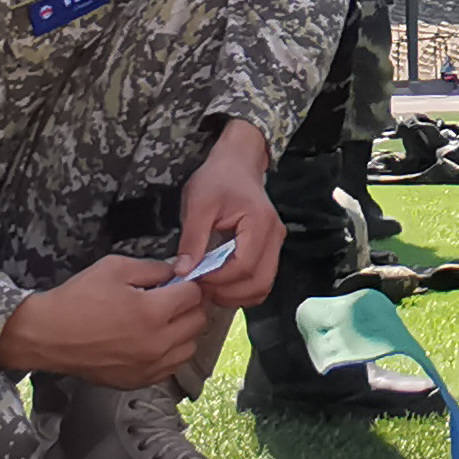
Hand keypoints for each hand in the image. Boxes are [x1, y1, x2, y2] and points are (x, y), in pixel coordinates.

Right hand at [0, 253, 209, 387]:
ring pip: (190, 346)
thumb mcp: (115, 268)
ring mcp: (148, 365)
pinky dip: (169, 353)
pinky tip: (151, 341)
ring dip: (182, 331)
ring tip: (161, 321)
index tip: (176, 283)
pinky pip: (171, 366)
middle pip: (198, 321)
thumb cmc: (76, 299)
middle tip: (169, 300)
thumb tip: (178, 271)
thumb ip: (154, 268)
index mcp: (153, 312)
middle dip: (188, 306)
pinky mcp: (138, 380)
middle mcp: (156, 343)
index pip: (195, 295)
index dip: (187, 284)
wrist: (45, 335)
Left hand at [174, 121, 281, 306]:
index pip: (244, 266)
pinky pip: (260, 279)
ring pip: (262, 287)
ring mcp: (275, 245)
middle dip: (227, 293)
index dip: (217, 279)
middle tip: (200, 287)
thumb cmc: (218, 179)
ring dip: (235, 295)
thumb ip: (192, 239)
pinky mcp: (269, 249)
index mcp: (259, 223)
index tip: (192, 277)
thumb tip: (183, 272)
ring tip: (208, 286)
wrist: (237, 164)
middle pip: (259, 283)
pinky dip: (241, 289)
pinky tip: (219, 281)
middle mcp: (274, 237)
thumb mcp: (198, 204)